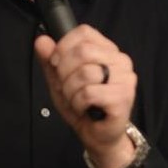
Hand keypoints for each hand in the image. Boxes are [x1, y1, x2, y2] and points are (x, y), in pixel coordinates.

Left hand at [34, 25, 137, 167]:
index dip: (63, 46)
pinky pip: (89, 93)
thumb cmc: (82, 105)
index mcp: (107, 50)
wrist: (97, 135)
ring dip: (70, 91)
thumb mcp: (60, 79)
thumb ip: (50, 60)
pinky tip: (83, 108)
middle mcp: (120, 60)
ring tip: (75, 100)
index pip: (84, 32)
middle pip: (83, 51)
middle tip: (66, 87)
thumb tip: (41, 41)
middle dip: (64, 72)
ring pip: (85, 73)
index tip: (56, 63)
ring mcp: (125, 79)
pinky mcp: (123, 98)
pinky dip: (78, 103)